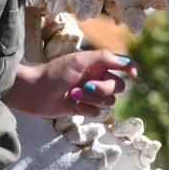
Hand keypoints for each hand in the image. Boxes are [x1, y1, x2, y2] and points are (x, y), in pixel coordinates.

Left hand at [14, 49, 136, 117]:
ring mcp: (92, 94)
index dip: (130, 68)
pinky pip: (97, 112)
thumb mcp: (79, 60)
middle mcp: (98, 78)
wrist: (36, 92)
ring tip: (73, 94)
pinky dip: (84, 109)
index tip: (132, 74)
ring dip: (90, 99)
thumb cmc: (55, 73)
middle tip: (85, 86)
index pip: (122, 65)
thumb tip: (126, 62)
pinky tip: (71, 103)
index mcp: (98, 64)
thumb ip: (104, 57)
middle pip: (118, 87)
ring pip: (108, 101)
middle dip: (103, 89)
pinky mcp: (85, 108)